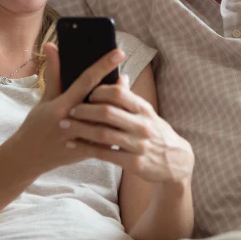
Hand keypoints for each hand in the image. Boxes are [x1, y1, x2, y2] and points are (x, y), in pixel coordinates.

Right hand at [5, 43, 125, 173]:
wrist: (28, 157)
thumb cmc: (35, 125)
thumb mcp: (44, 98)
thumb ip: (53, 73)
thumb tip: (51, 45)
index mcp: (61, 106)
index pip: (86, 81)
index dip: (103, 65)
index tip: (118, 53)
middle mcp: (72, 123)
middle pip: (104, 102)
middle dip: (118, 89)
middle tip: (124, 78)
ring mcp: (81, 139)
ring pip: (110, 122)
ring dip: (120, 107)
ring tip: (125, 96)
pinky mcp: (88, 151)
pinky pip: (109, 138)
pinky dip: (116, 127)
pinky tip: (122, 117)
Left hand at [63, 77, 193, 183]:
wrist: (176, 162)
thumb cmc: (155, 133)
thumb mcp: (147, 114)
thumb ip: (131, 99)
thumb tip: (120, 76)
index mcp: (143, 109)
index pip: (118, 93)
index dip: (98, 91)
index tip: (84, 92)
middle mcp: (142, 125)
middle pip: (107, 112)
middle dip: (84, 110)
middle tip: (69, 110)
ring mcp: (138, 145)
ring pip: (103, 134)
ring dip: (80, 129)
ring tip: (64, 125)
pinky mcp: (134, 163)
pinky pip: (104, 154)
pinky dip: (85, 148)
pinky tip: (72, 144)